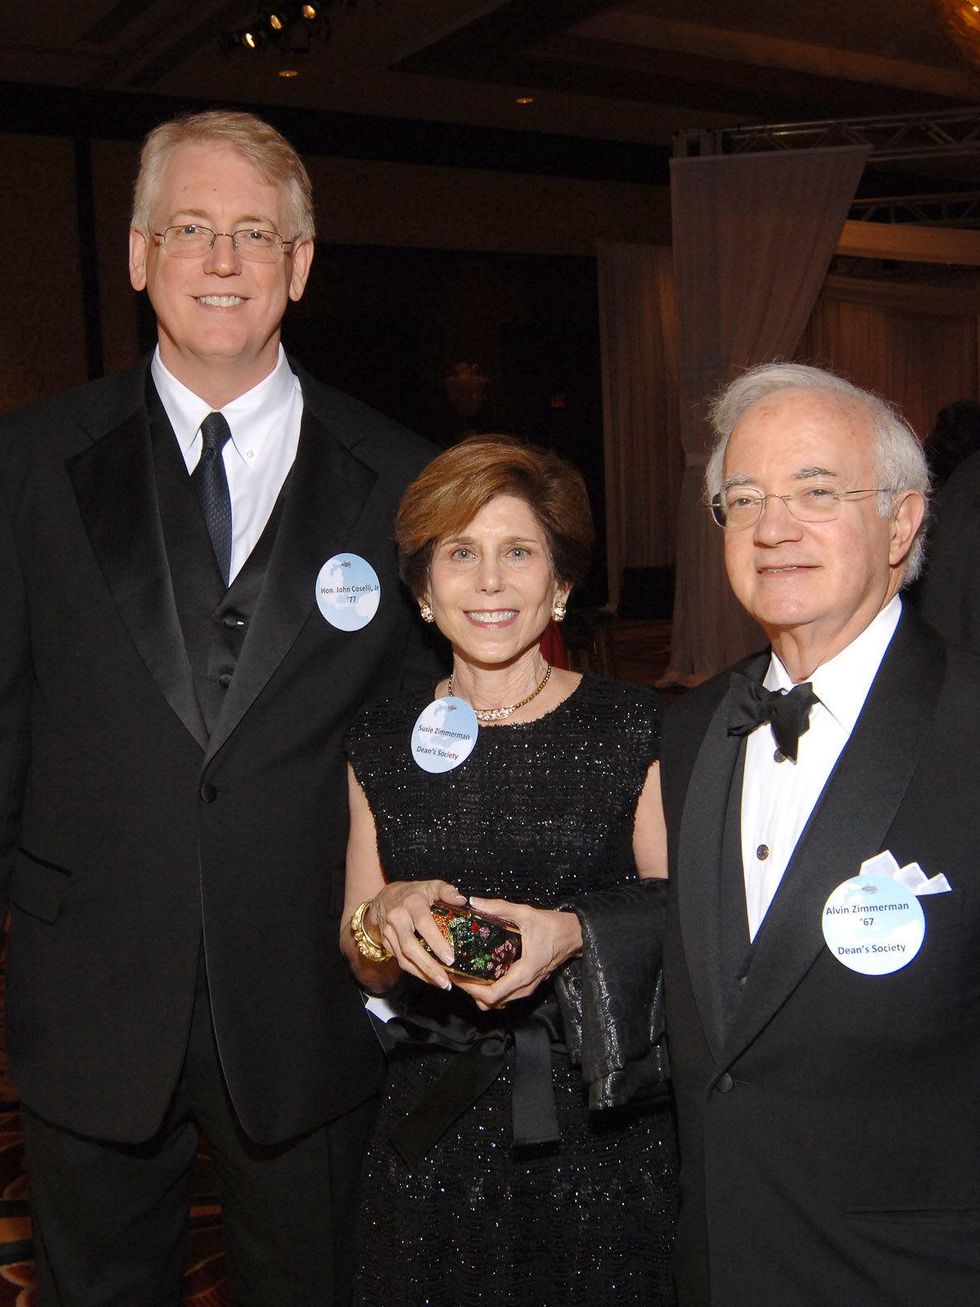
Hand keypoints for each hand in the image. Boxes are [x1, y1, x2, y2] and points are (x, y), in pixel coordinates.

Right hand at [368, 880, 467, 989]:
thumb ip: (447, 891)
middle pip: (410, 946)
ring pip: (403, 957)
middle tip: (446, 979)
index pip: (423, 924)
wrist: (384, 899)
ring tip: (442, 983)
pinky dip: (416, 973)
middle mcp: (397, 917)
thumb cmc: (414, 893)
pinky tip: (431, 979)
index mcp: (412, 903)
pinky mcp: (387, 944)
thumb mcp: (431, 886)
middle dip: (428, 965)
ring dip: (423, 973)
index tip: (450, 958)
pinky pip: (400, 961)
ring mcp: (389, 932)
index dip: (436, 942)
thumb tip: (462, 901)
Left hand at [452, 897, 581, 1010]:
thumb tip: (474, 902)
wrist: (575, 935)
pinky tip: (483, 973)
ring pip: (499, 1002)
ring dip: (481, 993)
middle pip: (492, 1003)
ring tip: (466, 974)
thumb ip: (499, 908)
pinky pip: (506, 995)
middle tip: (457, 974)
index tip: (458, 977)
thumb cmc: (554, 927)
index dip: (471, 990)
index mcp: (524, 973)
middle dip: (472, 992)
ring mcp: (528, 987)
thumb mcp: (526, 913)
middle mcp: (525, 986)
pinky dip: (492, 991)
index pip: (493, 995)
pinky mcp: (528, 984)